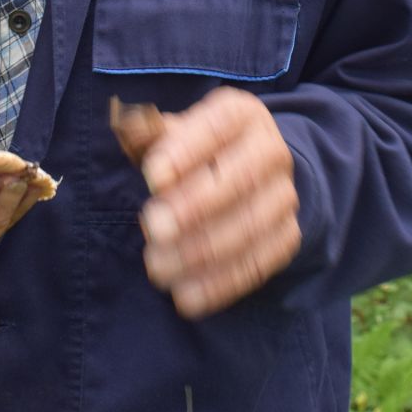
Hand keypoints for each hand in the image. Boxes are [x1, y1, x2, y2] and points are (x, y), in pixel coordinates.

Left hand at [113, 88, 301, 318]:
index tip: (153, 177)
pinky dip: (221, 283)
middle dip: (194, 206)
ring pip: (250, 225)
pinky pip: (260, 263)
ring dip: (202, 250)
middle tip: (152, 227)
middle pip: (240, 177)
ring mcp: (284, 195)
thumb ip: (149, 131)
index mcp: (242, 115)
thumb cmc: (198, 150)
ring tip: (158, 267)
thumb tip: (124, 123)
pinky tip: (186, 295)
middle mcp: (271, 151)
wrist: (255, 175)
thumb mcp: (174, 132)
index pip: (220, 124)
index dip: (187, 151)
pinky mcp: (287, 236)